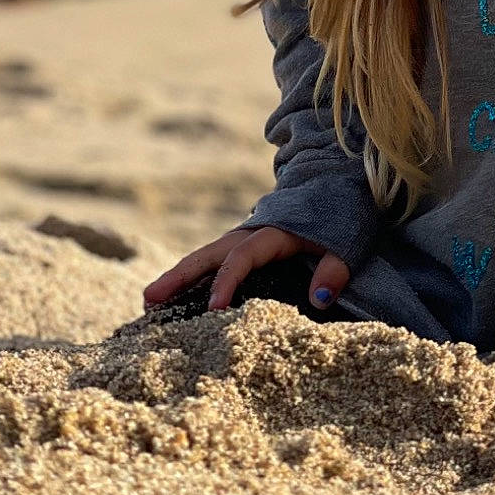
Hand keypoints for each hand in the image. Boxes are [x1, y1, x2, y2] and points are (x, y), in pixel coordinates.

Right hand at [141, 225, 350, 314]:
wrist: (337, 185)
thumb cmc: (341, 216)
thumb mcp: (346, 241)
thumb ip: (335, 268)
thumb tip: (320, 298)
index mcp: (273, 232)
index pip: (242, 259)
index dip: (227, 282)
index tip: (213, 309)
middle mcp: (251, 233)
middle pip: (209, 255)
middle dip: (179, 276)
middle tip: (149, 299)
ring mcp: (245, 238)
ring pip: (206, 257)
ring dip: (179, 276)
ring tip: (149, 301)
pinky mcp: (246, 246)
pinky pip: (215, 261)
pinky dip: (193, 276)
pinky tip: (176, 297)